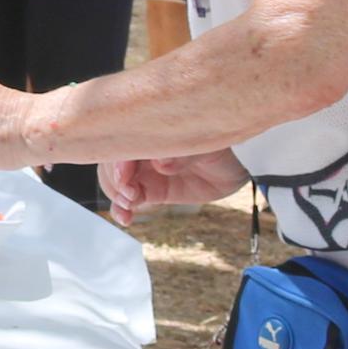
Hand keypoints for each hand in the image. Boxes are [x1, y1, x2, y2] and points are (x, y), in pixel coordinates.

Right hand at [103, 149, 245, 213]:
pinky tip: (125, 218)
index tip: (126, 176)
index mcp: (152, 130)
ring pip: (115, 180)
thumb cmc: (221, 148)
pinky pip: (127, 199)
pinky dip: (121, 209)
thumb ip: (183, 153)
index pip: (125, 141)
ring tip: (131, 205)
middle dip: (116, 179)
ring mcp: (144, 171)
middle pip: (112, 161)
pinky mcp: (149, 190)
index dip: (119, 159)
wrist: (235, 169)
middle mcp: (143, 149)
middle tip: (132, 194)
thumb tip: (161, 163)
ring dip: (116, 194)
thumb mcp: (206, 147)